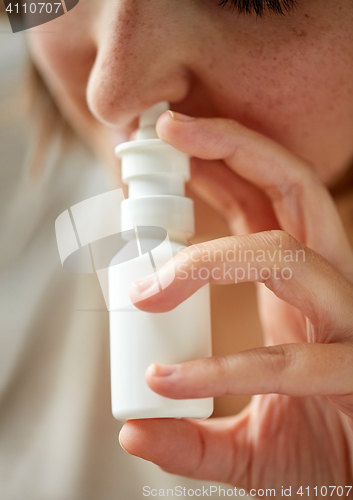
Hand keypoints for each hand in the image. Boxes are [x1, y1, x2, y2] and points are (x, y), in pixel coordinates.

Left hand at [120, 111, 352, 494]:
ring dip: (212, 258)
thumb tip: (132, 430)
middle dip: (235, 150)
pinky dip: (226, 368)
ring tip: (147, 288)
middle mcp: (326, 293)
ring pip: (291, 256)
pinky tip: (167, 381)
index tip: (168, 147)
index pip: (263, 203)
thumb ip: (189, 434)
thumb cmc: (315, 458)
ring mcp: (346, 328)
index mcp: (297, 288)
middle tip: (170, 130)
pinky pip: (291, 359)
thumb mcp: (242, 445)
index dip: (221, 164)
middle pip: (295, 192)